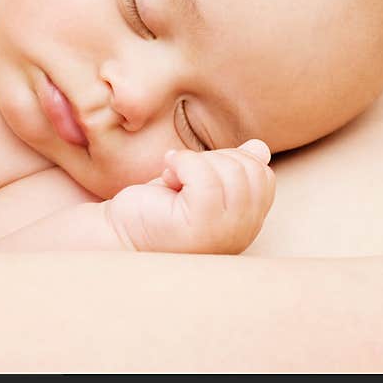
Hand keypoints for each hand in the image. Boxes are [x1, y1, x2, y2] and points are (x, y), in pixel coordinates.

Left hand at [105, 139, 275, 253]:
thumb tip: (259, 148)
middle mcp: (243, 233)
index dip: (231, 159)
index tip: (197, 171)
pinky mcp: (200, 228)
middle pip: (251, 171)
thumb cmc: (156, 209)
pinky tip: (166, 175)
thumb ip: (231, 168)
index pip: (263, 175)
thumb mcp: (199, 181)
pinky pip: (206, 178)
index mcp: (247, 223)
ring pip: (231, 172)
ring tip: (172, 178)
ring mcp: (224, 233)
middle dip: (214, 158)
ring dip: (195, 161)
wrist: (118, 234)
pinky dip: (183, 164)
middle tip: (183, 174)